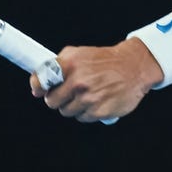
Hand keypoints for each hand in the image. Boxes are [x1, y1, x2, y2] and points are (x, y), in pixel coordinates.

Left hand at [30, 38, 162, 122]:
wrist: (134, 67)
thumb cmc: (105, 61)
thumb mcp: (80, 54)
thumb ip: (58, 65)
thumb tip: (37, 85)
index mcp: (70, 64)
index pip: (41, 81)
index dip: (38, 87)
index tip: (39, 90)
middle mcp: (78, 81)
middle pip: (52, 101)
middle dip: (58, 98)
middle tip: (70, 91)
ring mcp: (88, 98)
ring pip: (66, 111)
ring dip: (74, 105)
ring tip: (87, 94)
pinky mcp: (98, 111)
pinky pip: (82, 117)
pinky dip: (87, 112)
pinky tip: (97, 100)